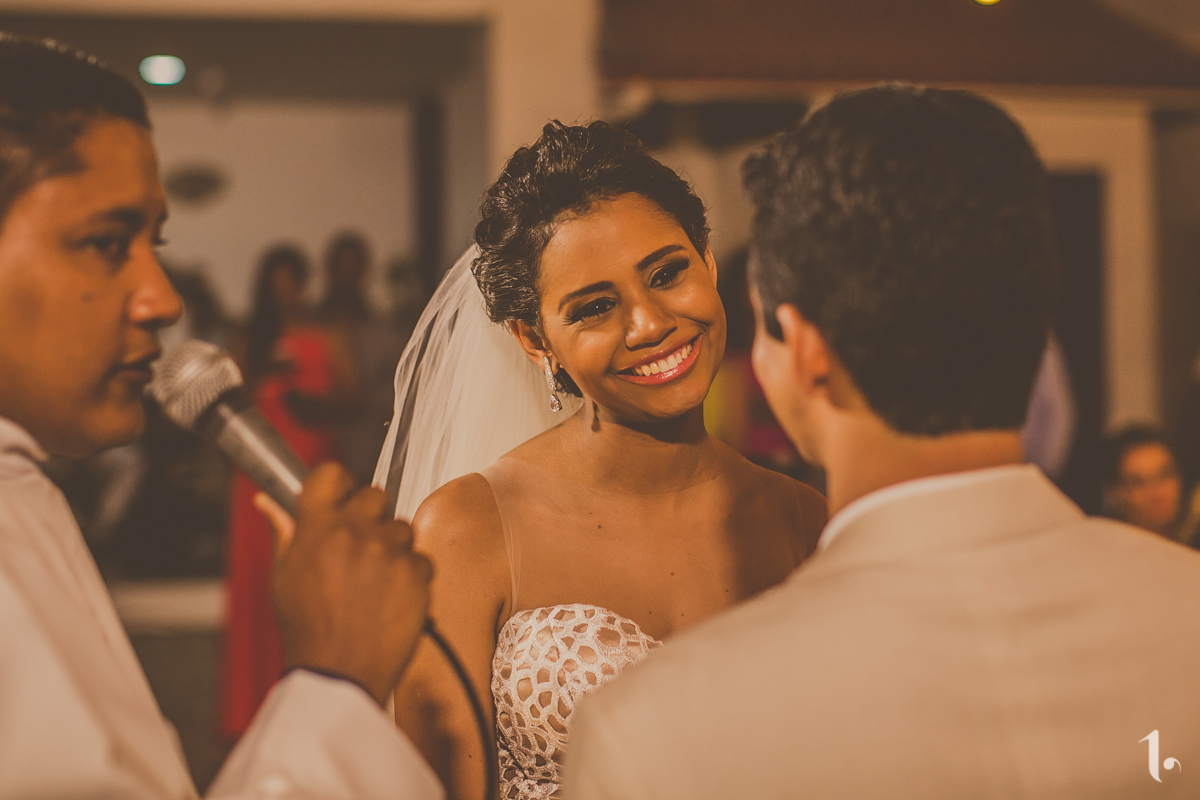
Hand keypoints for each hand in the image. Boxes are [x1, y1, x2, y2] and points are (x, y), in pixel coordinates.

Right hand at [263, 463, 432, 705]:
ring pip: (401, 527)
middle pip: (374, 494)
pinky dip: (411, 574)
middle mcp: (355, 532)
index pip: (331, 473)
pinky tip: (391, 597)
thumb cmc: (308, 631)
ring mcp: (389, 551)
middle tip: (358, 546)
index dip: (337, 483)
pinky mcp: (416, 573)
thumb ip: (284, 532)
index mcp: (316, 527)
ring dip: (392, 546)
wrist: (339, 675)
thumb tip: (267, 502)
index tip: (339, 496)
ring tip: (374, 580)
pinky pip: (421, 558)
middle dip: (368, 515)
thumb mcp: (283, 578)